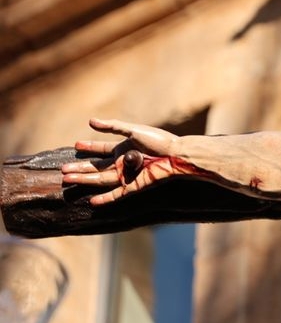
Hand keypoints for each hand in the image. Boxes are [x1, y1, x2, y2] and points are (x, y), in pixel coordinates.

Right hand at [61, 119, 191, 204]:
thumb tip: (90, 121)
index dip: (89, 147)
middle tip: (63, 169)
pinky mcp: (135, 186)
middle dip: (80, 168)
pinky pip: (118, 194)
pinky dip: (106, 198)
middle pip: (97, 167)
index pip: (102, 148)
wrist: (176, 154)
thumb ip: (112, 127)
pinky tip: (93, 201)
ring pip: (102, 180)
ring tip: (67, 179)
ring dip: (85, 180)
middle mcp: (124, 163)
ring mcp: (128, 175)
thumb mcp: (133, 131)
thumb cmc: (159, 140)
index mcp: (124, 148)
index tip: (76, 145)